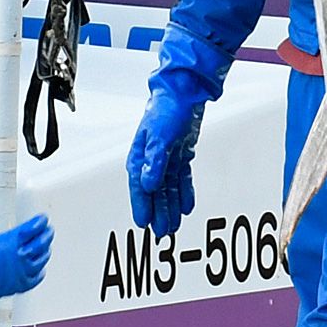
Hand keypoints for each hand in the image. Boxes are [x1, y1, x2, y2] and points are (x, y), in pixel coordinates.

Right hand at [0, 207, 53, 306]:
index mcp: (11, 240)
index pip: (34, 227)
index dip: (41, 221)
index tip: (43, 219)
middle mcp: (19, 255)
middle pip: (41, 242)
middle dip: (47, 235)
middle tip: (49, 231)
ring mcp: (19, 271)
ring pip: (41, 260)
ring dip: (45, 253)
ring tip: (46, 248)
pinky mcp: (15, 286)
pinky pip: (34, 280)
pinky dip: (40, 274)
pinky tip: (40, 271)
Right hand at [126, 88, 202, 240]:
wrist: (184, 93)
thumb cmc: (166, 109)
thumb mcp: (159, 137)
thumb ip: (155, 162)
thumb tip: (149, 185)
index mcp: (140, 156)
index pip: (140, 187)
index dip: (142, 206)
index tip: (144, 223)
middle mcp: (151, 160)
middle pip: (154, 192)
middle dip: (158, 212)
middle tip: (162, 232)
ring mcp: (166, 158)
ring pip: (168, 188)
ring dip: (171, 206)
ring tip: (174, 224)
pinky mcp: (180, 154)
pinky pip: (181, 178)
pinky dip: (184, 192)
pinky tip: (186, 205)